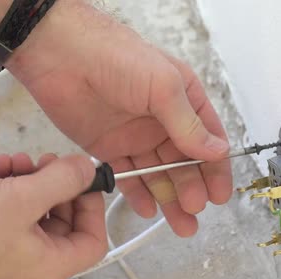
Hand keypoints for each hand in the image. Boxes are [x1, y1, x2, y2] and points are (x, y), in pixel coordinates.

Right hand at [0, 153, 106, 278]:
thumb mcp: (26, 198)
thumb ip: (64, 180)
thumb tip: (88, 168)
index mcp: (52, 263)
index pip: (93, 241)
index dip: (93, 208)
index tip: (84, 180)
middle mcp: (36, 259)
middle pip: (66, 218)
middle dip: (58, 185)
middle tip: (48, 162)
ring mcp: (14, 245)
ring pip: (38, 206)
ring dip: (31, 178)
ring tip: (17, 161)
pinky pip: (14, 205)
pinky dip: (9, 183)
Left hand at [6, 1, 232, 236]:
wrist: (61, 55)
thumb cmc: (114, 55)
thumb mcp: (162, 86)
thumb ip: (188, 123)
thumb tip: (215, 150)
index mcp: (182, 100)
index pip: (208, 139)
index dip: (215, 168)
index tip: (219, 194)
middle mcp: (161, 120)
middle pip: (184, 163)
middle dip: (192, 188)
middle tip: (195, 210)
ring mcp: (135, 135)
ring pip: (158, 174)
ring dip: (170, 198)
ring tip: (180, 222)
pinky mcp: (108, 147)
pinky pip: (128, 176)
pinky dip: (138, 193)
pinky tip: (148, 209)